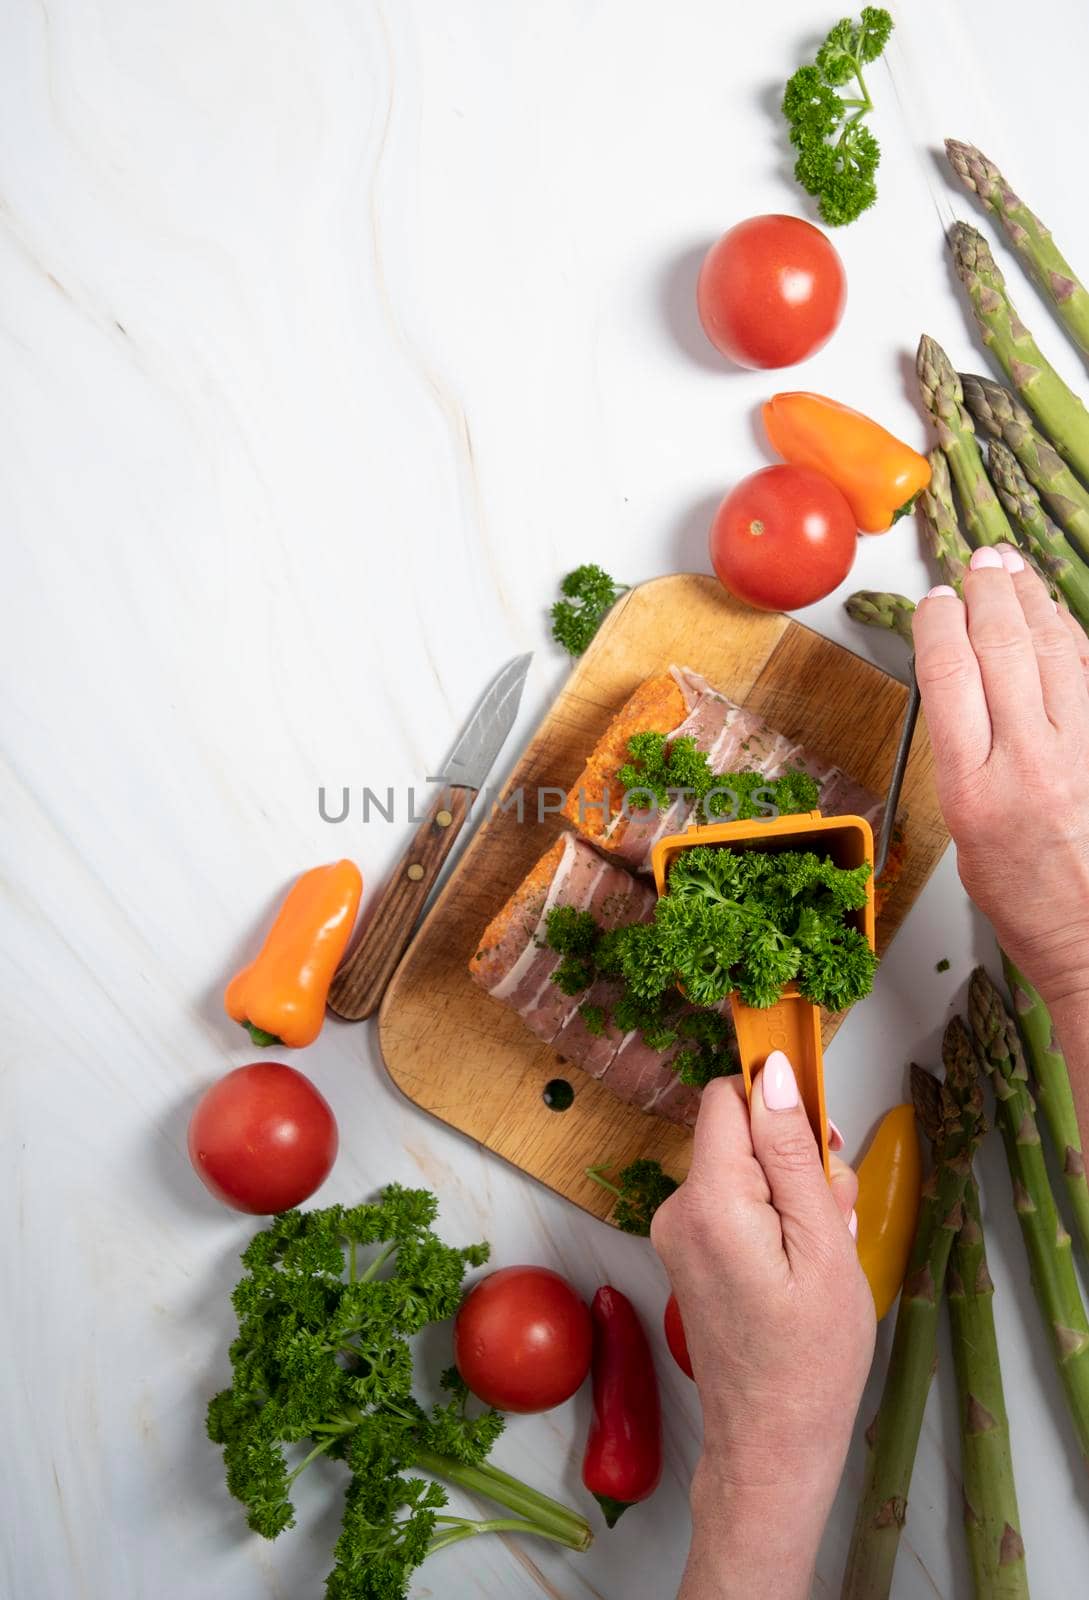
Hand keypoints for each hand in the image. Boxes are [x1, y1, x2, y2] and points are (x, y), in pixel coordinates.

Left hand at [652, 1054, 874, 1599]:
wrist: (772, 1442)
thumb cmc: (810, 1358)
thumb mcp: (822, 1244)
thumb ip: (793, 1152)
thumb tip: (773, 1075)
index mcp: (709, 1201)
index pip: (727, 1097)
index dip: (777, 1101)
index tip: (822, 1136)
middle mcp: (678, 1209)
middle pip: (739, 1133)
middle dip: (795, 1157)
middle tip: (834, 1214)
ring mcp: (678, 1233)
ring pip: (744, 1168)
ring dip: (792, 1193)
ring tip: (822, 1253)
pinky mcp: (688, 1252)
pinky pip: (735, 1203)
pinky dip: (774, 1220)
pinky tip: (801, 1266)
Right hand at [913, 547, 1088, 1006]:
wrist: (1088, 934)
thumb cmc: (1021, 897)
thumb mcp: (961, 829)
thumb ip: (962, 753)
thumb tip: (961, 686)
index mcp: (973, 787)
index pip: (950, 673)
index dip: (939, 623)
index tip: (934, 602)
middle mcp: (1027, 762)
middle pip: (1004, 648)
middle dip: (989, 593)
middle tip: (980, 563)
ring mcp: (1077, 753)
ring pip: (1054, 651)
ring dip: (1032, 602)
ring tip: (1015, 571)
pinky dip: (1070, 637)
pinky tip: (1055, 618)